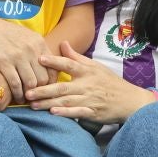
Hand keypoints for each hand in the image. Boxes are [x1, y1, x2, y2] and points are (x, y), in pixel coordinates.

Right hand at [0, 12, 49, 99]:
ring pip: (31, 83)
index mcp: (39, 42)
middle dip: (41, 90)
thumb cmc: (5, 34)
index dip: (51, 81)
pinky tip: (17, 98)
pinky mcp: (4, 63)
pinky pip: (15, 84)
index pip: (53, 67)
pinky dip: (18, 94)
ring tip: (27, 99)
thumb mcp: (27, 37)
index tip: (46, 88)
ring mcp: (18, 56)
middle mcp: (31, 49)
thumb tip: (48, 67)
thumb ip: (37, 50)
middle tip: (36, 95)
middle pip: (44, 78)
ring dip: (29, 94)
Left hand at [29, 43, 156, 123]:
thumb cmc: (110, 82)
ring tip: (32, 105)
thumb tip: (62, 43)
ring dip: (49, 103)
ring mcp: (90, 99)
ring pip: (66, 101)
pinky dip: (66, 113)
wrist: (129, 100)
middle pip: (62, 87)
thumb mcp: (95, 66)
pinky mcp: (93, 113)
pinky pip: (77, 113)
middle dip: (44, 90)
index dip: (54, 61)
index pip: (69, 64)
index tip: (39, 59)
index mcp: (87, 71)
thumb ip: (76, 56)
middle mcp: (87, 84)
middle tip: (27, 91)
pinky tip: (53, 114)